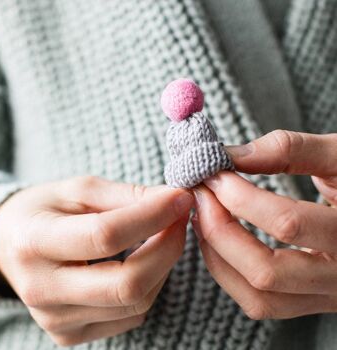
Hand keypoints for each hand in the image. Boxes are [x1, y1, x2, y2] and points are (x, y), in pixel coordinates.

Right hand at [0, 176, 192, 345]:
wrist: (12, 243)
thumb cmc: (47, 210)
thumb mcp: (80, 190)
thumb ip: (127, 195)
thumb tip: (174, 201)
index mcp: (35, 242)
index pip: (105, 236)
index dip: (152, 216)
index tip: (180, 199)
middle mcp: (41, 289)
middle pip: (126, 283)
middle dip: (168, 248)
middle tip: (180, 219)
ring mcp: (56, 319)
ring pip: (135, 303)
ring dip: (162, 266)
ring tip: (163, 236)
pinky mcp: (71, 334)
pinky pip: (130, 316)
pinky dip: (150, 285)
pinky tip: (144, 261)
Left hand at [192, 130, 336, 319]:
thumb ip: (290, 150)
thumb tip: (232, 157)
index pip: (287, 224)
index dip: (239, 197)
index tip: (213, 174)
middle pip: (266, 271)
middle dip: (219, 230)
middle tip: (200, 195)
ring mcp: (324, 294)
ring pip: (258, 296)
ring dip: (217, 255)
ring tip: (201, 216)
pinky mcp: (307, 298)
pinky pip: (259, 302)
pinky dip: (227, 272)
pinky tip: (215, 239)